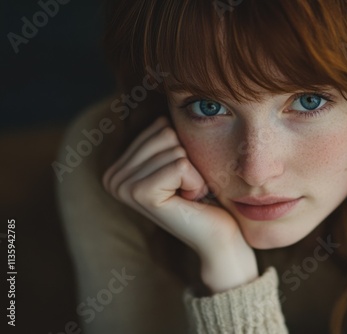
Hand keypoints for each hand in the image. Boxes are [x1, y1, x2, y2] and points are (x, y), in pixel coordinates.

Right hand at [102, 116, 257, 292]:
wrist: (218, 236)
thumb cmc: (204, 195)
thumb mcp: (180, 157)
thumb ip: (165, 132)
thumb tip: (163, 88)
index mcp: (119, 166)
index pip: (159, 125)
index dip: (182, 149)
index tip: (181, 179)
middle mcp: (112, 176)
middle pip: (165, 133)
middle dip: (187, 159)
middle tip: (186, 187)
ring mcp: (121, 186)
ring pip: (173, 146)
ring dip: (193, 172)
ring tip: (188, 194)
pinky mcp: (139, 194)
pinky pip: (180, 164)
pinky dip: (195, 182)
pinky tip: (190, 201)